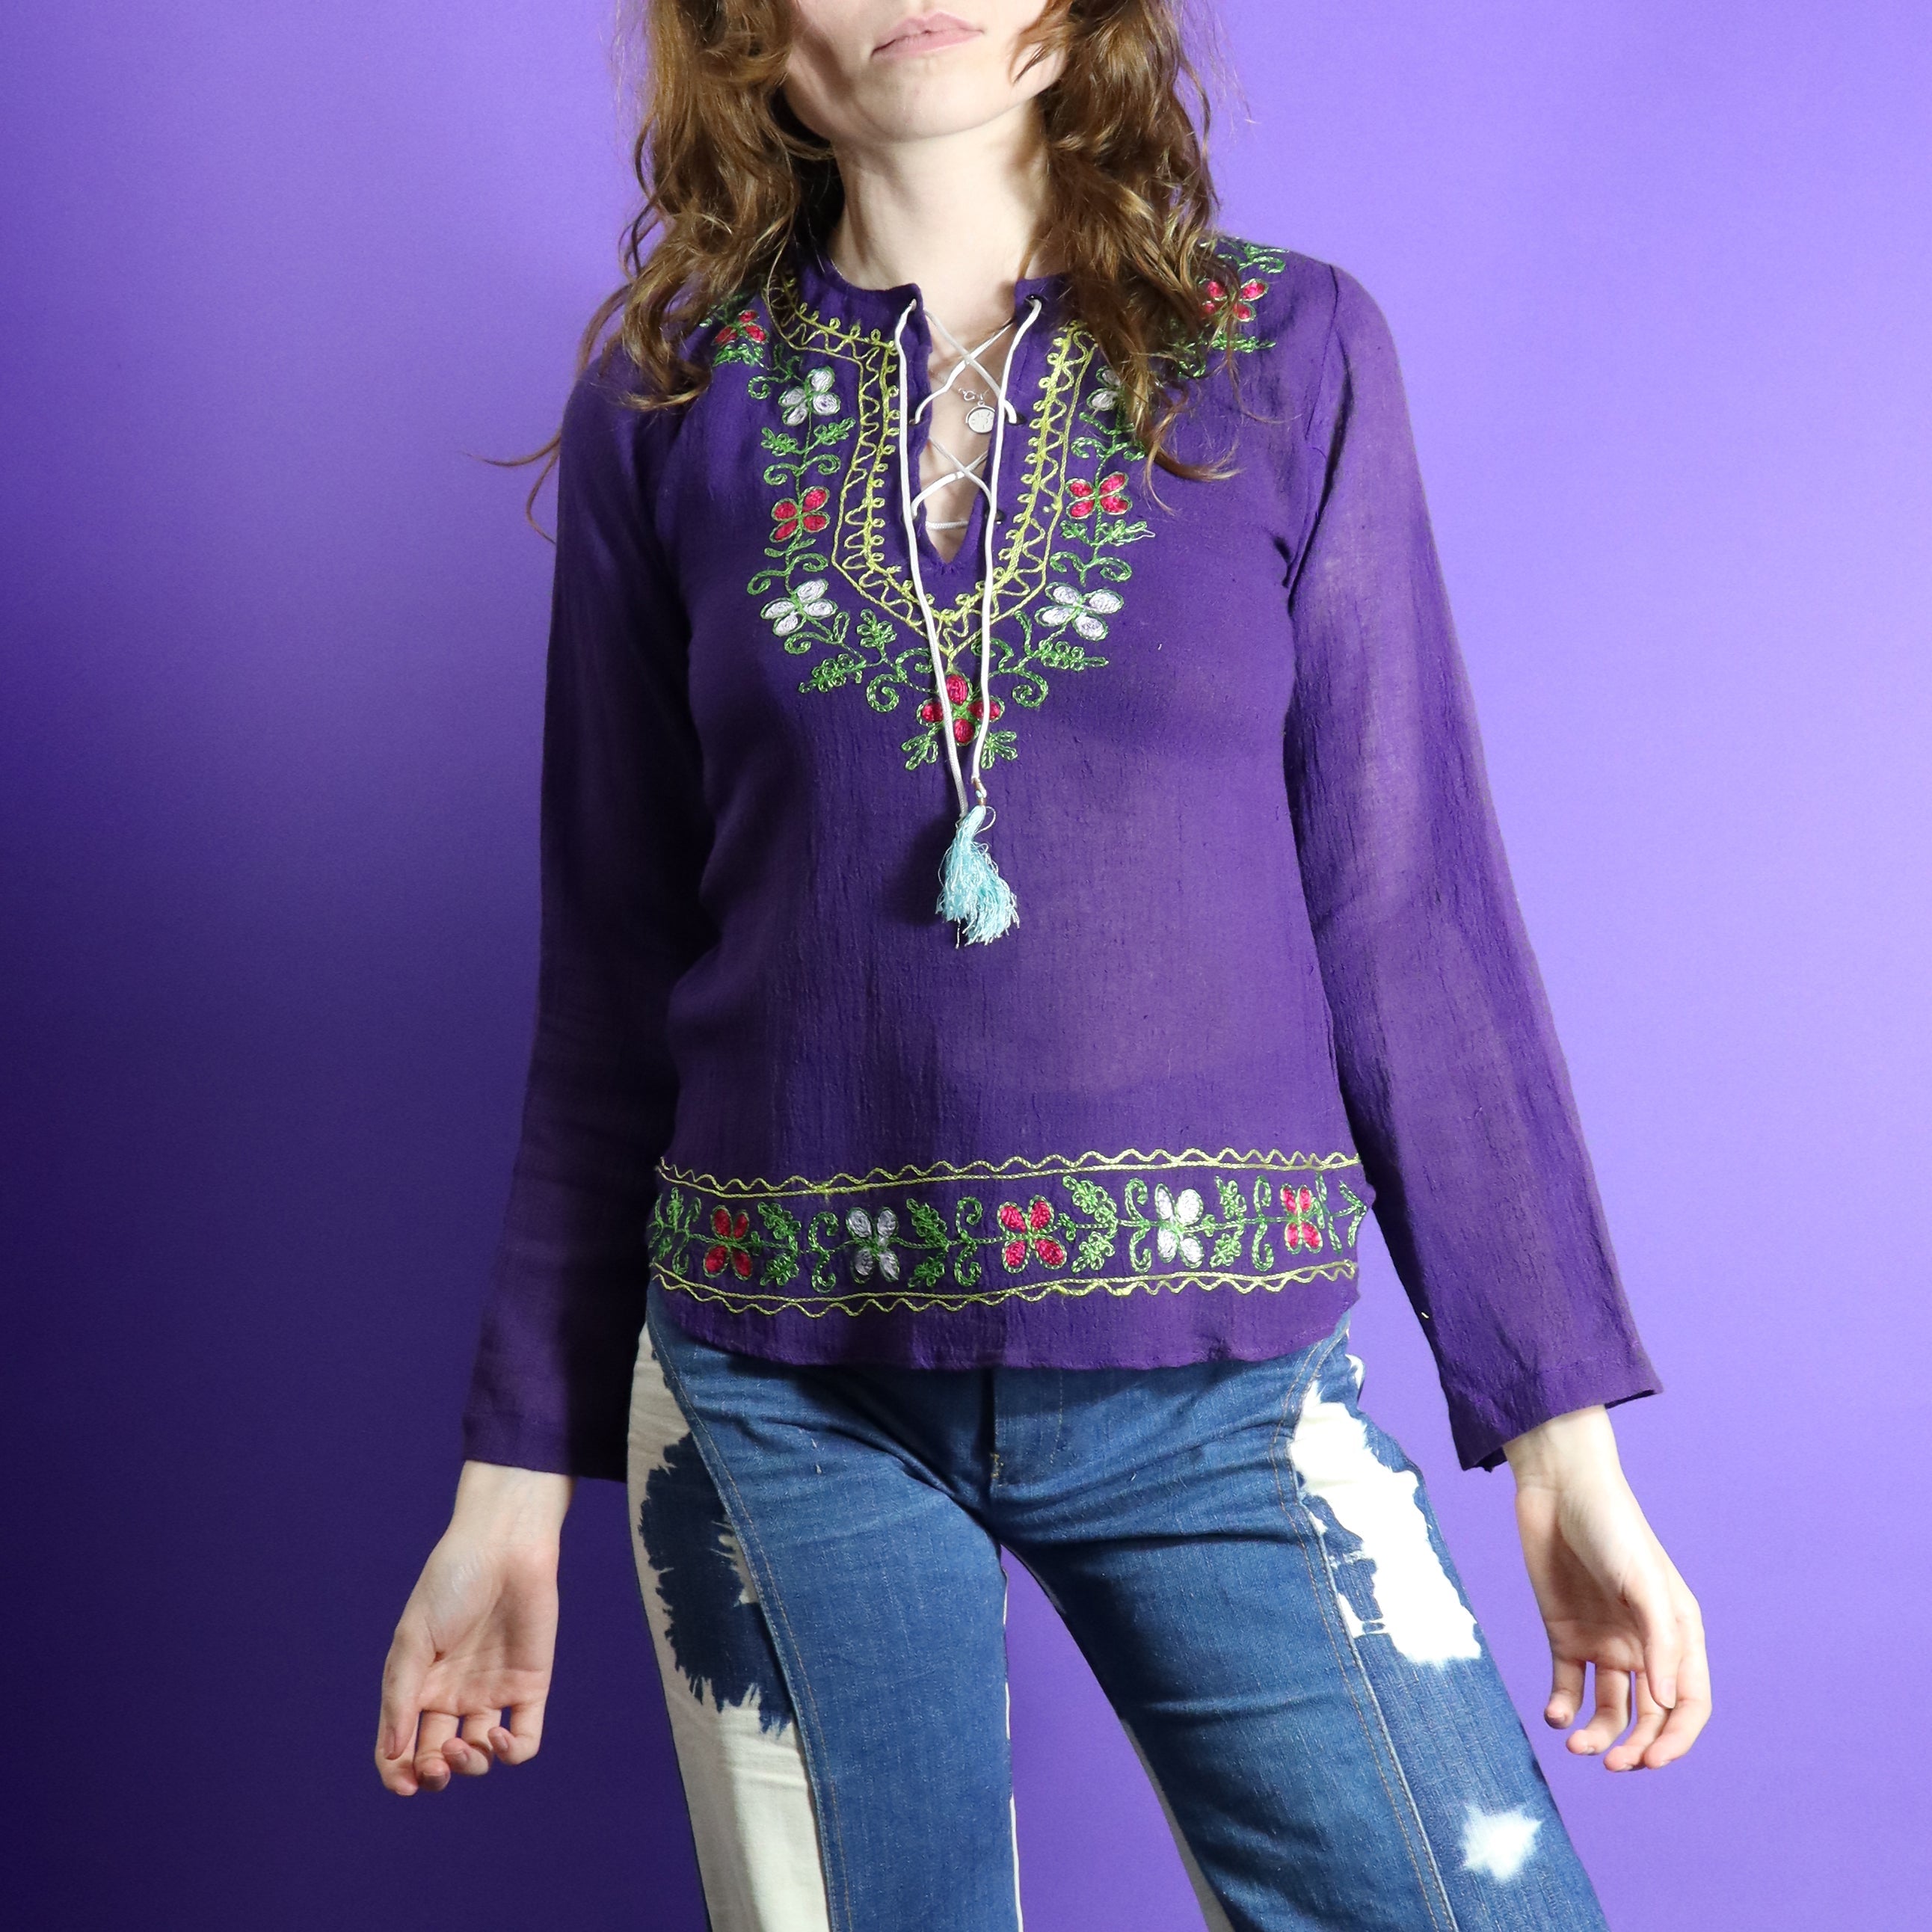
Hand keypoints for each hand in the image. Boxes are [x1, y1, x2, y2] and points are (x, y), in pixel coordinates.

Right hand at [375, 1460, 574, 1794]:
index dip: (398, 1773)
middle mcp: (454, 1694)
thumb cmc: (451, 1583)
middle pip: (440, 1758)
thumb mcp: (412, 1639)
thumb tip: (392, 1754)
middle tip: (434, 1765)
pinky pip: (524, 1739)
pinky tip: (495, 1734)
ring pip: (480, 1754)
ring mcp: (493, 1692)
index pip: (403, 1746)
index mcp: (420, 1685)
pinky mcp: (530, 1686)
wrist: (504, 1546)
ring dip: (469, 1765)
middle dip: (433, 1774)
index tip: (404, 1783)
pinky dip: (510, 1752)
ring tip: (461, 1747)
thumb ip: (400, 1696)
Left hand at [1503, 1406, 1709, 1770]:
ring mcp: (1604, 1642)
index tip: (1651, 1760)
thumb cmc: (1613, 1527)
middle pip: (1650, 1716)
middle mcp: (1644, 1646)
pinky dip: (1563, 1706)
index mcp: (1677, 1635)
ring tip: (1575, 1742)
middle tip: (1611, 1763)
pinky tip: (1554, 1714)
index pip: (1689, 1704)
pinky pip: (1568, 1684)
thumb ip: (1659, 1643)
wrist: (1560, 1489)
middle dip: (1636, 1747)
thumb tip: (1667, 1705)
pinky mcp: (1565, 1634)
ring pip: (1609, 1709)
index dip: (1676, 1739)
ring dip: (1598, 1734)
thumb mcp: (1643, 1582)